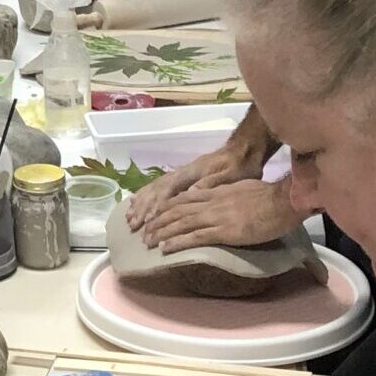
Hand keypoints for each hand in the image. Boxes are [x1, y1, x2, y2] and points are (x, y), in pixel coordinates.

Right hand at [124, 143, 241, 230]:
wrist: (245, 150)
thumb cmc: (241, 165)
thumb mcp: (232, 174)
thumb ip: (211, 183)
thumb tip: (190, 193)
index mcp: (192, 173)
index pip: (169, 190)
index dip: (157, 205)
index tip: (149, 221)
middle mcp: (182, 173)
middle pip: (157, 190)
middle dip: (144, 208)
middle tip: (133, 226)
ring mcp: (182, 174)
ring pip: (156, 188)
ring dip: (142, 203)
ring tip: (130, 218)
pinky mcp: (184, 177)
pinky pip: (160, 186)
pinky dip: (147, 195)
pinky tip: (138, 202)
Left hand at [141, 177, 303, 252]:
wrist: (282, 200)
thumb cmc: (268, 196)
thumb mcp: (239, 188)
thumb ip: (223, 193)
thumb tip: (213, 197)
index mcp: (215, 192)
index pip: (184, 198)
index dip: (166, 206)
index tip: (154, 213)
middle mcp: (211, 202)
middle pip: (177, 210)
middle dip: (158, 221)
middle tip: (144, 231)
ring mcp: (216, 216)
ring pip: (181, 224)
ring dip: (162, 233)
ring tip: (148, 241)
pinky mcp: (224, 231)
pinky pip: (196, 237)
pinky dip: (178, 242)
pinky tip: (166, 248)